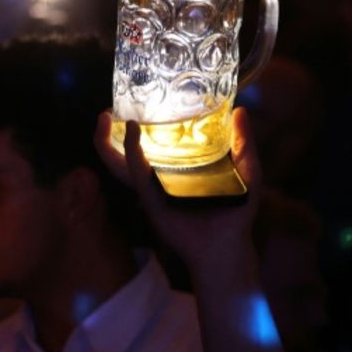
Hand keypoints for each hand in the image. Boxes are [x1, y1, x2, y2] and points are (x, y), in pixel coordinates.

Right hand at [93, 108, 261, 267]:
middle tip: (105, 111)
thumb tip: (240, 110)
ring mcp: (153, 189)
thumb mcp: (247, 171)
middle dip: (107, 134)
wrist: (230, 246)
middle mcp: (160, 179)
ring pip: (119, 164)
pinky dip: (131, 153)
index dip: (135, 127)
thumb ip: (243, 142)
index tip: (133, 105)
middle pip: (124, 154)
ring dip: (106, 141)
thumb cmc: (237, 214)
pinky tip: (132, 133)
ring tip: (105, 117)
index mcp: (177, 171)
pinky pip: (137, 174)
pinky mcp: (151, 200)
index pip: (150, 147)